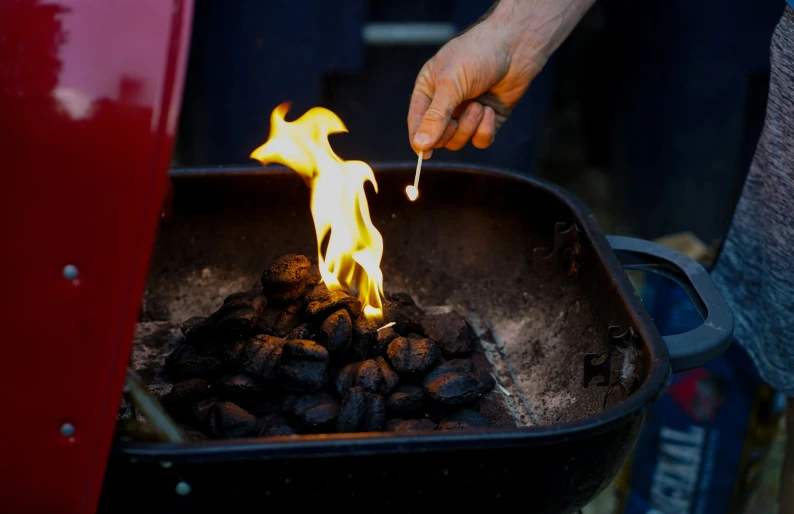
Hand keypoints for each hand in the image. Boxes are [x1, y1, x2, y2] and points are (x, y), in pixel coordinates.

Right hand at [408, 0, 595, 156]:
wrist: (515, 46)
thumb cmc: (477, 54)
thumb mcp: (450, 84)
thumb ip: (435, 116)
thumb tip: (420, 144)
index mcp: (429, 90)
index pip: (416, 122)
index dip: (419, 138)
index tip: (424, 152)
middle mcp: (446, 104)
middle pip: (438, 137)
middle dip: (450, 130)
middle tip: (457, 117)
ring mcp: (467, 113)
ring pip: (459, 141)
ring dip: (469, 126)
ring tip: (480, 105)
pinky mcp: (488, 120)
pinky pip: (480, 140)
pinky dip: (485, 130)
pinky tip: (490, 111)